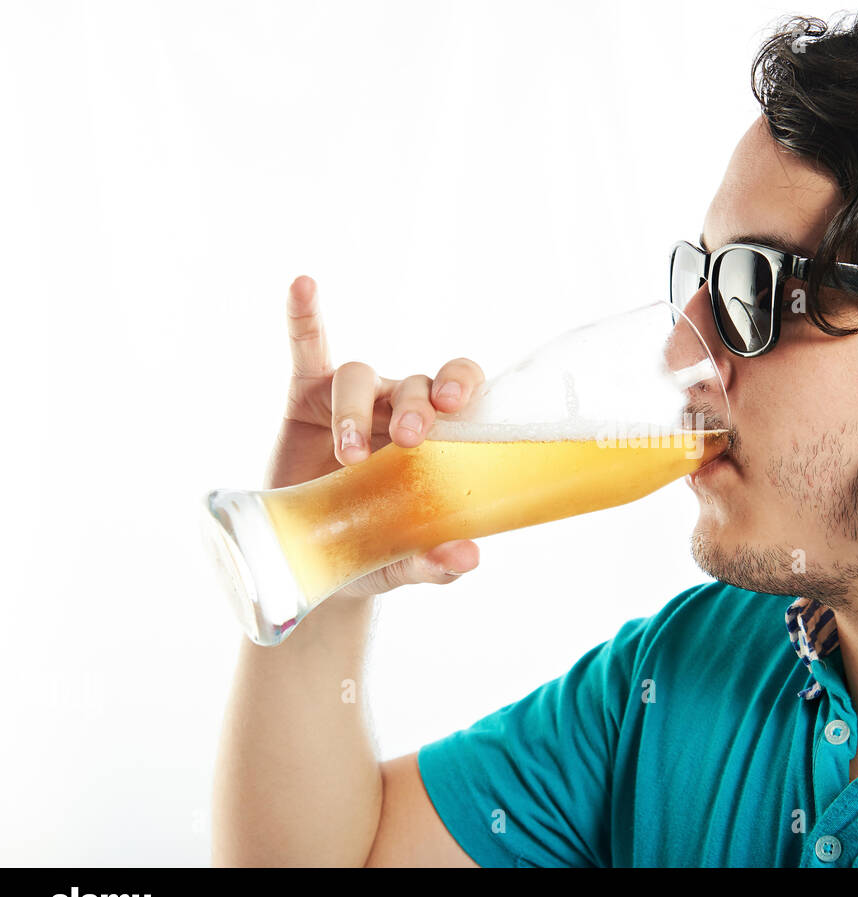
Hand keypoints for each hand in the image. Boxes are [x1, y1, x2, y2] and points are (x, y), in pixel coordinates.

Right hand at [265, 275, 485, 597]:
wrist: (309, 565)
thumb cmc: (373, 552)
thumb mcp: (404, 561)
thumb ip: (435, 562)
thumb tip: (468, 558)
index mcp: (438, 436)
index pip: (460, 387)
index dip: (462, 383)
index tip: (457, 404)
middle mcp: (399, 408)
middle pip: (414, 383)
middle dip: (416, 407)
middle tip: (411, 442)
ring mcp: (352, 401)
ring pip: (359, 376)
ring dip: (355, 410)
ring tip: (349, 457)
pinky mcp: (303, 399)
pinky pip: (306, 351)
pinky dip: (304, 318)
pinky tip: (304, 286)